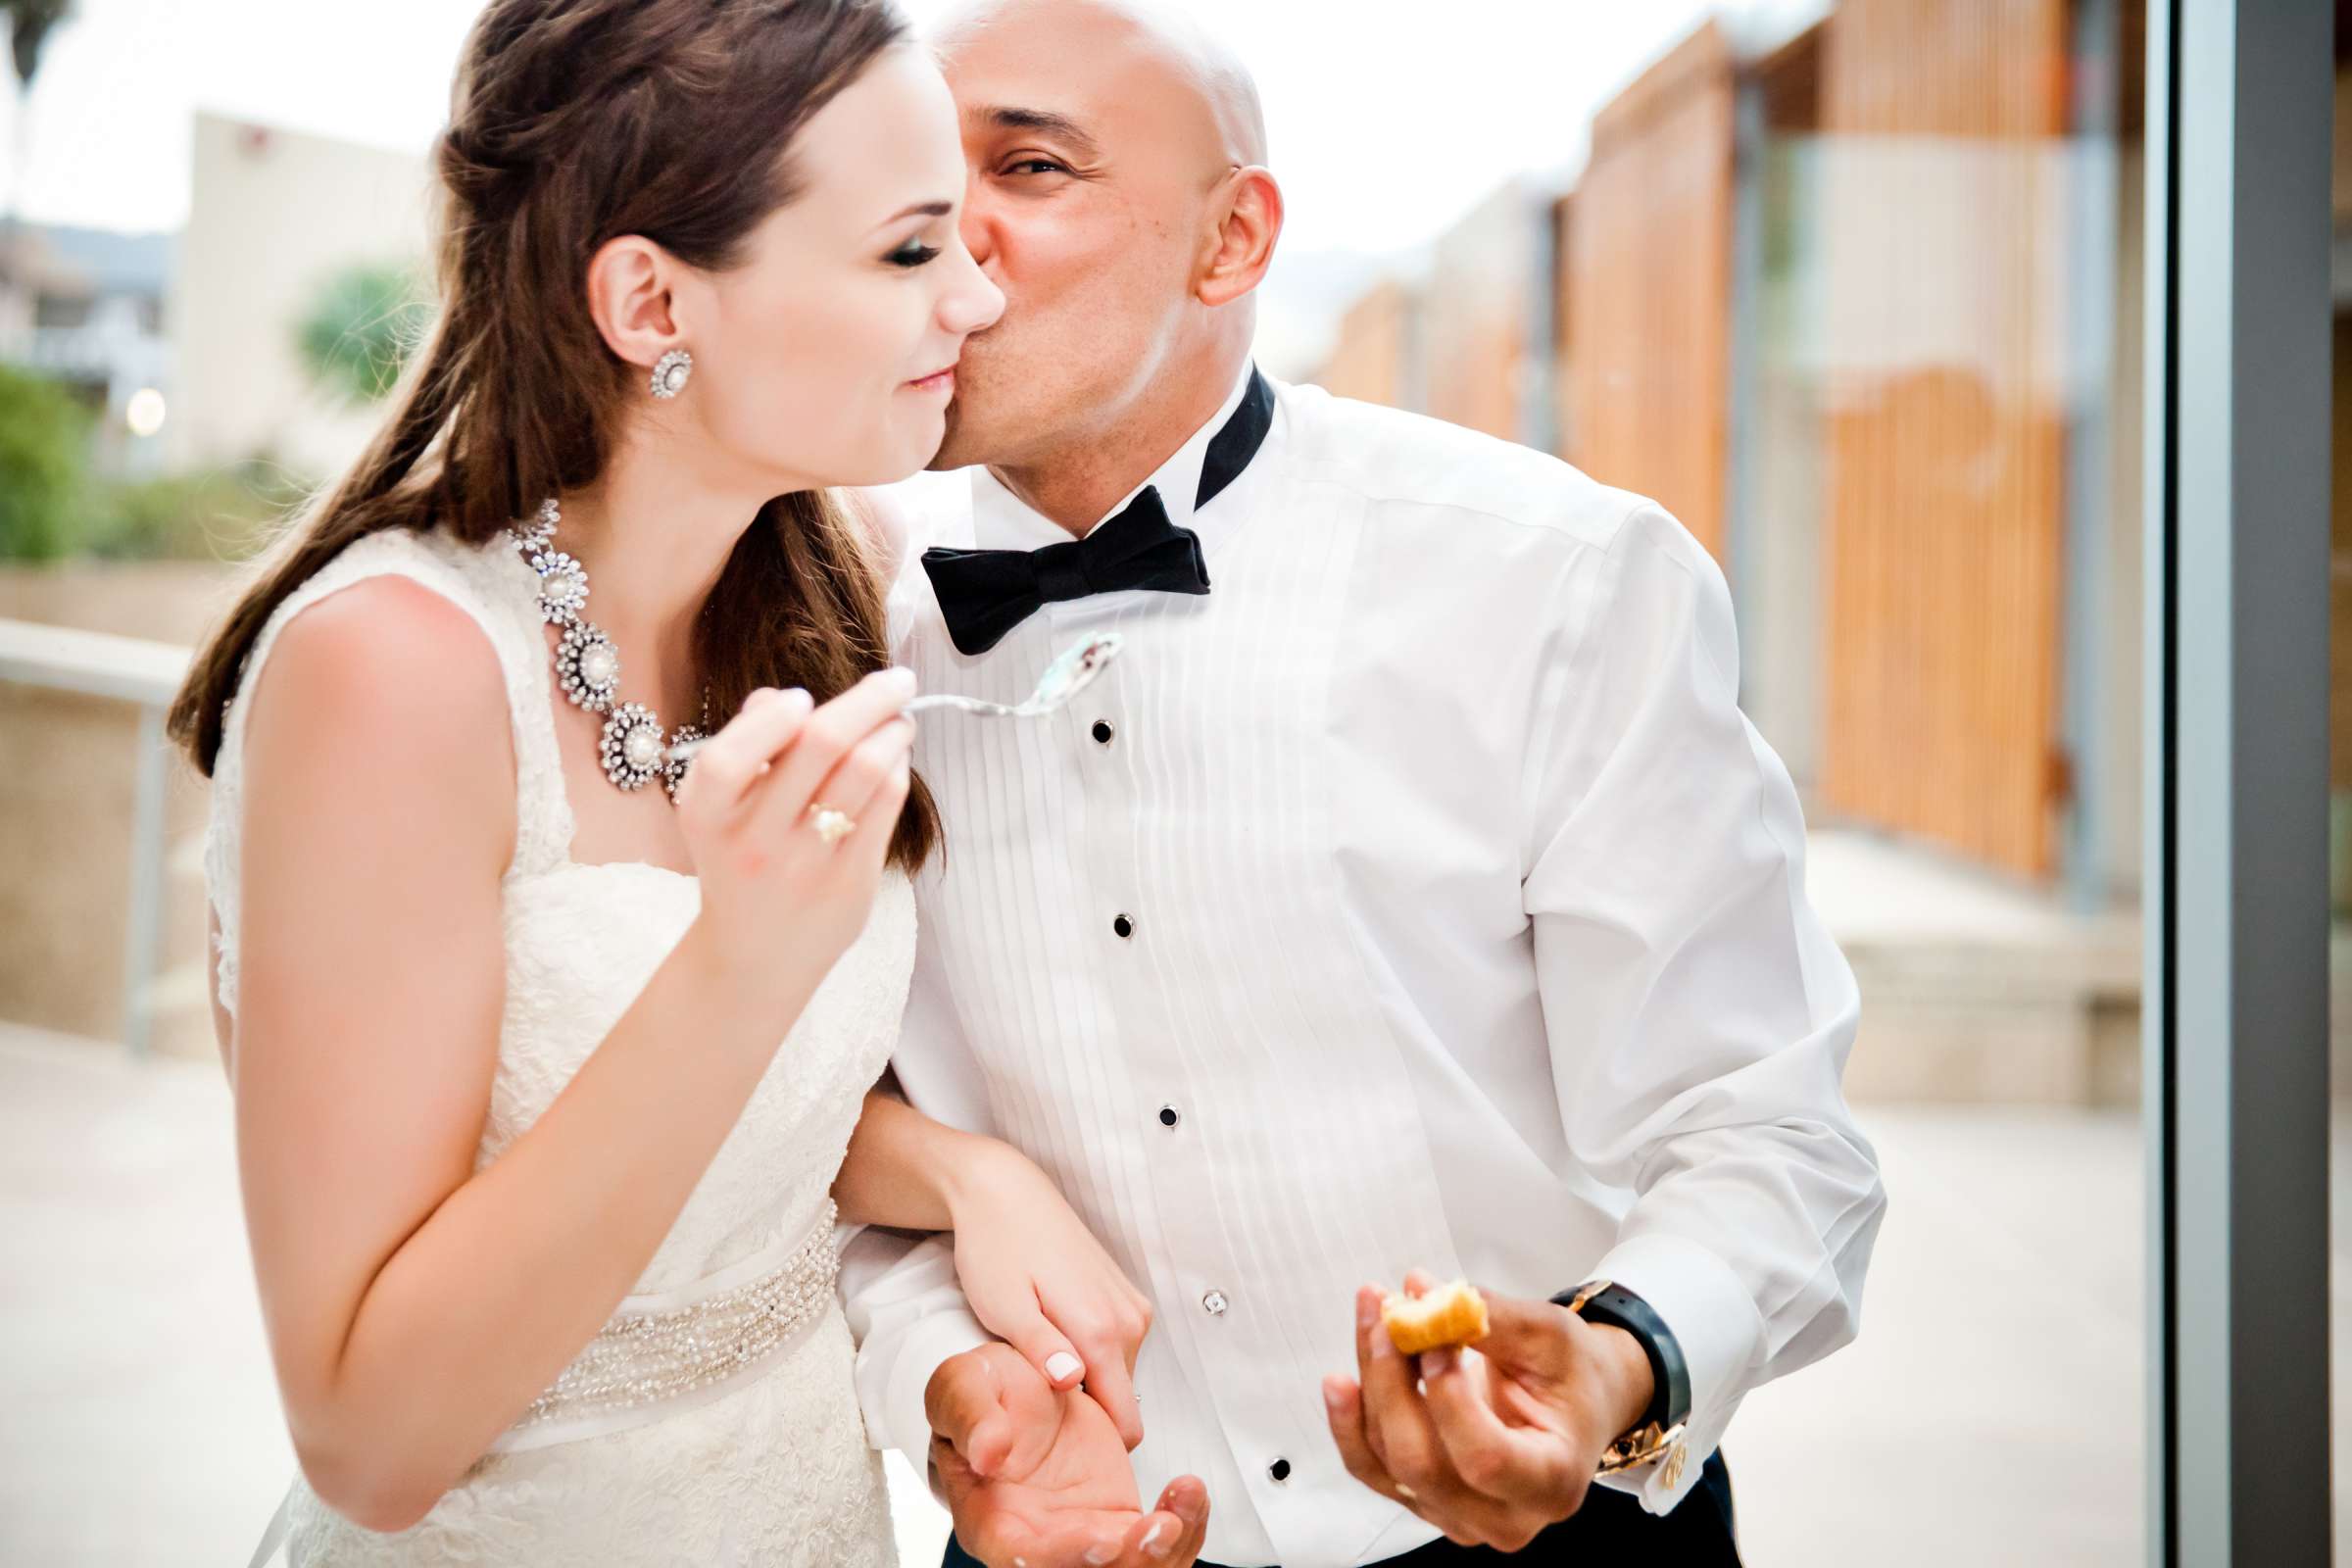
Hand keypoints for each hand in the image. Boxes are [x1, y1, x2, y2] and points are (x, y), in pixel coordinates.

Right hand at [674, 670, 916, 988]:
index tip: (802, 698)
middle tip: (898, 680)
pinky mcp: (851, 883)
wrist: (755, 956)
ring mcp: (806, 865)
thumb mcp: (718, 810)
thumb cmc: (740, 861)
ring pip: (867, 770)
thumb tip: (786, 698)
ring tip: (900, 719)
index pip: (728, 758)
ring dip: (895, 730)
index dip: (772, 718)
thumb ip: (744, 749)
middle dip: (869, 698)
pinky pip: (886, 805)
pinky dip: (897, 769)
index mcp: (707, 817)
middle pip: (821, 745)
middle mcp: (754, 842)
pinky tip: (895, 760)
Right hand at [928, 1343, 1208, 1567]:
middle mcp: (1039, 1542)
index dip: (1065, 1552)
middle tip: (1159, 1530)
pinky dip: (1183, 1523)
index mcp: (989, 1520)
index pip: (1021, 1556)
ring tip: (1184, 1503)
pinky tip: (1188, 1493)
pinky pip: (1157, 1543)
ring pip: (1130, 1567)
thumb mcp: (962, 1386)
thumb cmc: (984, 1395)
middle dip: (1129, 1561)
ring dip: (1166, 1548)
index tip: (1103, 1540)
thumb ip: (971, 1414)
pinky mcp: (1118, 1522)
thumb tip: (988, 1452)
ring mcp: (1083, 1537)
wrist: (1021, 1388)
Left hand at [945, 1140, 1154, 1446]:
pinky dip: (1088, 1353)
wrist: (1004, 1192)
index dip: (1089, 1441)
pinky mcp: (1125, 1295)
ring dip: (1084, 1378)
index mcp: (1101, 1331)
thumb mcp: (1004, 1307)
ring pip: (1119, 1375)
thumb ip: (1041, 1350)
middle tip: (1029, 1390)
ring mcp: (1131, 1306)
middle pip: (1121, 1401)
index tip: (1049, 1438)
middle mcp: (1129, 1320)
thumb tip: (1072, 1383)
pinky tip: (1051, 1332)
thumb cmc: (995, 1249)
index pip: (1124, 1422)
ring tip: (1034, 1355)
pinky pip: (1116, 1347)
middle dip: (1083, 1411)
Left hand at [1322, 1271, 1655, 1551]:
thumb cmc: (1571, 1374)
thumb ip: (1489, 1316)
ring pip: (1389, 1462)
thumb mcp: (1549, 1334)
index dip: (1448, 1399)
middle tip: (1388, 1315)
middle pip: (1422, 1464)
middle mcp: (1505, 1518)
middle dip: (1392, 1384)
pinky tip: (1341, 1381)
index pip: (1486, 1459)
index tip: (1432, 1340)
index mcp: (1552, 1481)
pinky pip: (1373, 1469)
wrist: (1573, 1405)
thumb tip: (1421, 1292)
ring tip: (1370, 1317)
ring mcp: (1461, 1518)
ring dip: (1370, 1385)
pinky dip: (1350, 1422)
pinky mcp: (1426, 1501)